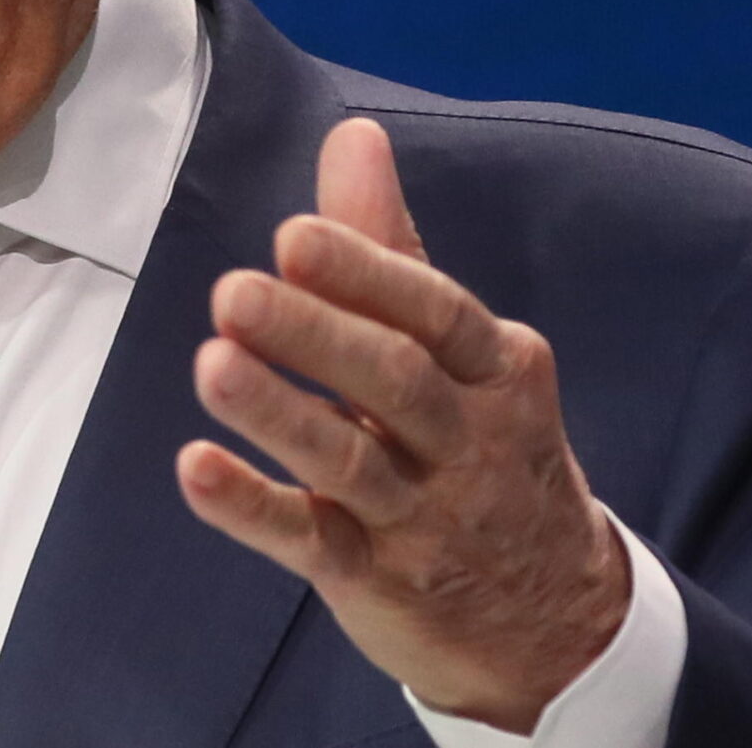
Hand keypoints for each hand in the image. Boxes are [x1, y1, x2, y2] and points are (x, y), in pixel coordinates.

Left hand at [175, 117, 628, 731]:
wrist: (555, 617)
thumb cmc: (485, 447)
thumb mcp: (463, 352)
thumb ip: (392, 246)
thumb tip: (353, 134)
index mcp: (493, 370)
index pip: (434, 312)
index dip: (365, 273)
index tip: (294, 234)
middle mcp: (468, 441)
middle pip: (394, 381)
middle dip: (315, 335)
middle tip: (233, 293)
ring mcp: (424, 517)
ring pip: (349, 462)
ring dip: (277, 413)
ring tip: (210, 365)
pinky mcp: (379, 580)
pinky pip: (314, 544)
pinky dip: (254, 508)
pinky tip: (196, 470)